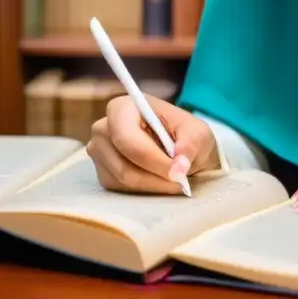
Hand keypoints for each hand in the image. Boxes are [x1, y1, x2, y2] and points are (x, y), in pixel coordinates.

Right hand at [86, 95, 220, 194]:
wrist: (181, 151)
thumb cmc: (186, 136)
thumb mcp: (198, 134)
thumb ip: (191, 144)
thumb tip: (179, 166)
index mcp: (123, 107)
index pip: (127, 138)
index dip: (153, 159)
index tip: (178, 172)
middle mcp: (103, 128)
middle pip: (123, 163)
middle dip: (155, 176)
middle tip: (181, 182)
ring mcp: (99, 152)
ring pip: (123, 180)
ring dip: (153, 186)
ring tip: (175, 181)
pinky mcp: (103, 173)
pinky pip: (121, 190)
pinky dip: (145, 191)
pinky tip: (161, 182)